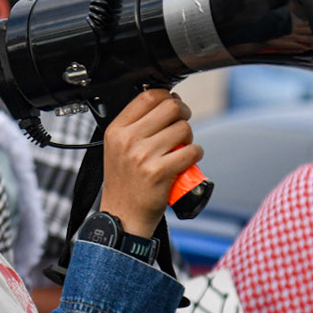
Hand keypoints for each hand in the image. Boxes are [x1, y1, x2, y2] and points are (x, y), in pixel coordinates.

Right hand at [97, 89, 200, 238]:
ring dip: (189, 137)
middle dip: (183, 113)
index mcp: (116, 130)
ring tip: (182, 147)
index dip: (167, 96)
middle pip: (170, 107)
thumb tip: (168, 101)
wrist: (123, 216)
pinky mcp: (159, 172)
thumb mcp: (118, 148)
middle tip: (182, 124)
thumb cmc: (125, 183)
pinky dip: (196, 153)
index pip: (148, 96)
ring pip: (183, 129)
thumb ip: (135, 126)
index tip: (173, 105)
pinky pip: (190, 151)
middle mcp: (127, 140)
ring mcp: (143, 156)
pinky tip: (190, 159)